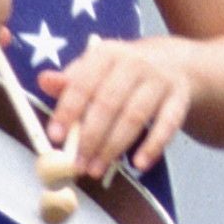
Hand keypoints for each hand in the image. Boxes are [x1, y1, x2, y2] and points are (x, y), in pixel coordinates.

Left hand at [37, 36, 196, 178]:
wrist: (176, 61)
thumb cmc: (124, 70)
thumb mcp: (98, 67)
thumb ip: (71, 80)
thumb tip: (44, 81)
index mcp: (108, 53)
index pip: (83, 83)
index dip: (68, 110)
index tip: (55, 136)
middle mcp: (135, 63)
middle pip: (109, 103)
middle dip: (90, 137)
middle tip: (77, 164)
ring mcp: (160, 80)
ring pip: (134, 117)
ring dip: (113, 147)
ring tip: (96, 169)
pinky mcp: (179, 98)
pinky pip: (167, 125)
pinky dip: (153, 146)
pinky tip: (138, 165)